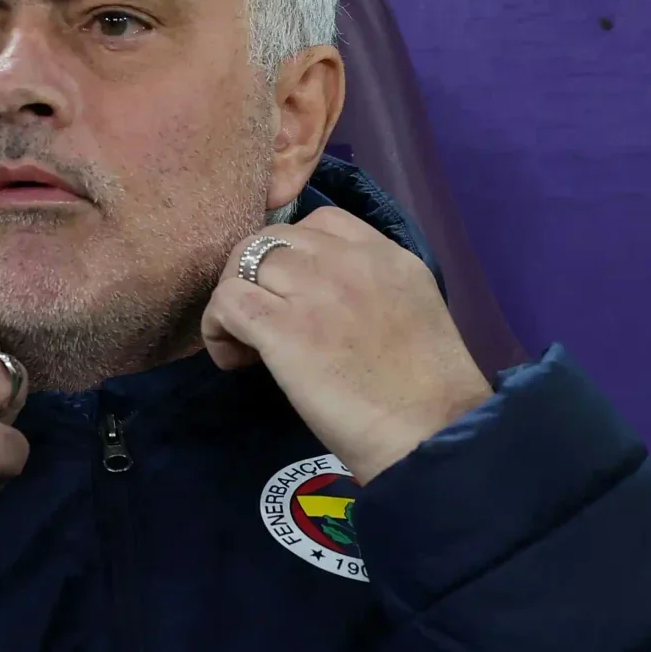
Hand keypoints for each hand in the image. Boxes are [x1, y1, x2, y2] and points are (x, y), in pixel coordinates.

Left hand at [201, 207, 492, 481]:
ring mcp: (313, 289)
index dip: (292, 253)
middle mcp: (348, 260)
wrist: (432, 430)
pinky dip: (218, 329)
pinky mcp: (284, 327)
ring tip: (246, 345)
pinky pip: (226, 301)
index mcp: (387, 256)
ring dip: (233, 301)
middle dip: (254, 274)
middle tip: (261, 321)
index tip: (294, 293)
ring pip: (241, 263)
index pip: (321, 221)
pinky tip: (237, 360)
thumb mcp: (413, 315)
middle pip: (271, 238)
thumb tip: (327, 310)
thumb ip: (372, 295)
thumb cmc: (430, 396)